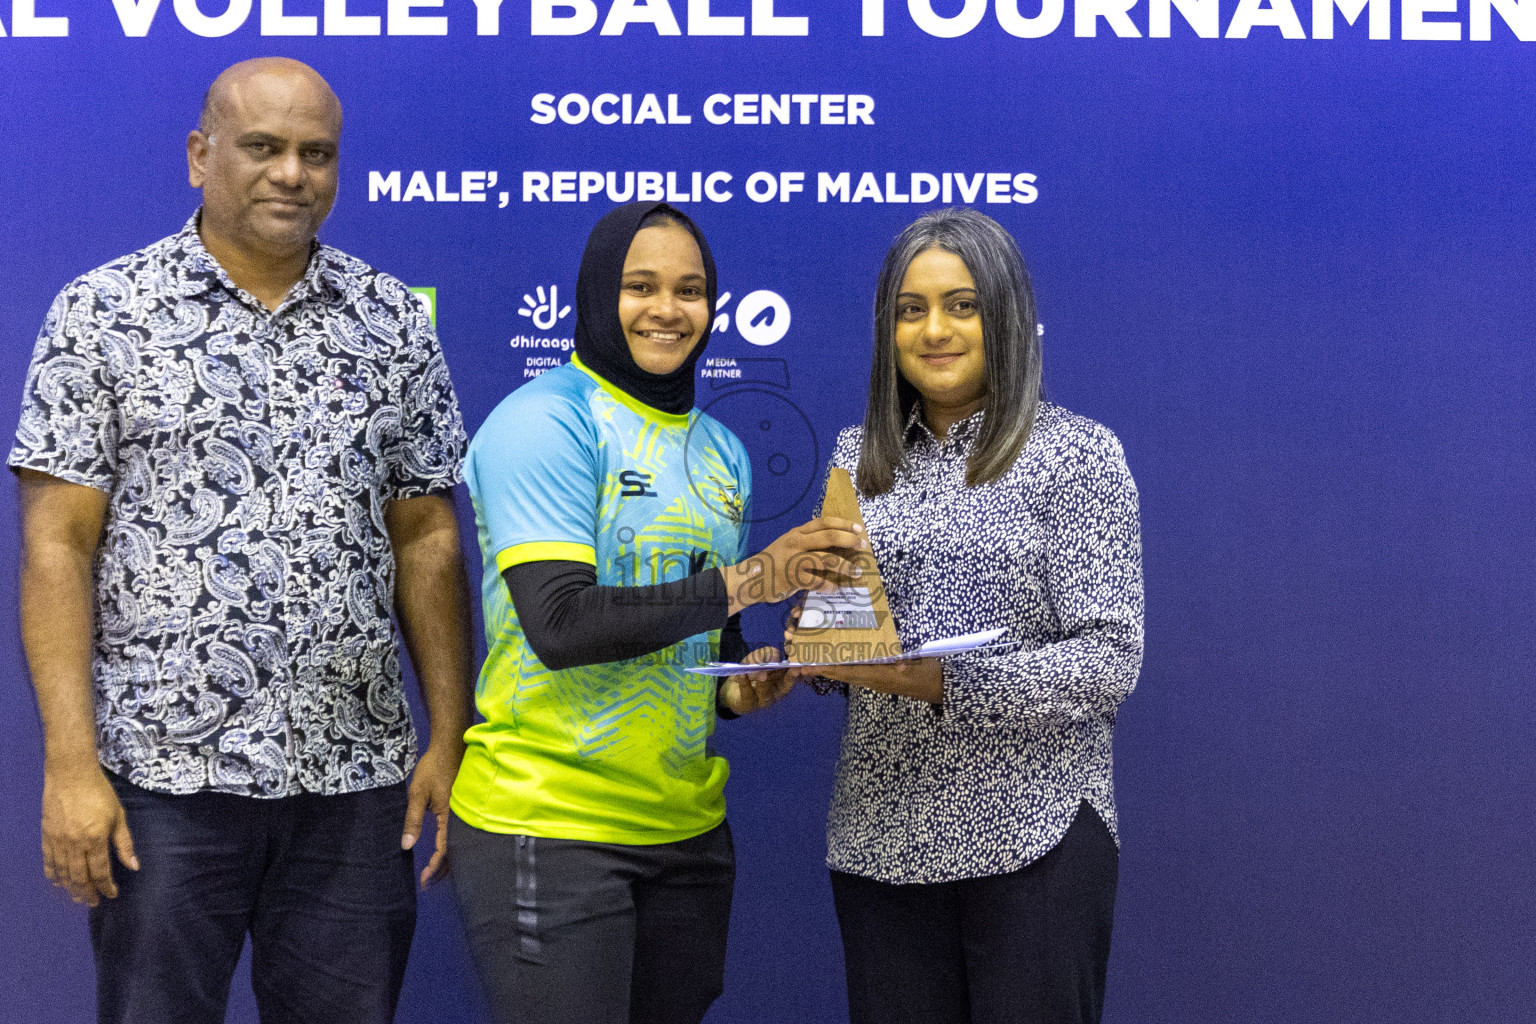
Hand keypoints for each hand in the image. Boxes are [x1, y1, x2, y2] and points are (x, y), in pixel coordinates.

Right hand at [41, 760, 137, 907]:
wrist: (71, 775)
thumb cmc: (100, 793)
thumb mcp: (118, 816)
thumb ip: (124, 843)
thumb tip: (134, 866)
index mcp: (95, 839)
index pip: (100, 872)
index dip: (106, 886)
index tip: (111, 894)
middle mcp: (75, 844)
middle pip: (80, 877)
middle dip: (88, 892)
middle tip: (94, 902)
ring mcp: (58, 841)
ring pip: (63, 872)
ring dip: (71, 888)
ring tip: (78, 897)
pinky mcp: (47, 836)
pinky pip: (48, 861)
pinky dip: (53, 874)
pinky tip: (58, 883)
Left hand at [402, 739, 464, 888]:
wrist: (451, 745)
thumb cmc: (434, 768)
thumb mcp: (418, 794)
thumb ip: (413, 820)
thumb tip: (407, 845)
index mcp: (449, 817)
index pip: (443, 849)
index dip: (433, 866)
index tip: (423, 880)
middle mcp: (459, 817)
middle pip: (454, 851)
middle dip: (442, 869)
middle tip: (429, 882)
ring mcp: (462, 811)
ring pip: (458, 842)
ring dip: (448, 859)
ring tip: (435, 871)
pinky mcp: (462, 805)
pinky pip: (458, 832)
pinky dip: (452, 845)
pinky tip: (446, 848)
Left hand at [720, 646, 795, 714]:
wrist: (732, 686)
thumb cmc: (751, 670)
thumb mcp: (759, 657)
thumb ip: (768, 654)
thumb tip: (775, 657)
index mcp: (782, 681)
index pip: (793, 677)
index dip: (797, 672)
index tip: (799, 665)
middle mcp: (776, 693)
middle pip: (784, 687)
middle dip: (788, 678)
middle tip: (789, 669)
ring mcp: (762, 701)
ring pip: (765, 692)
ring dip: (764, 682)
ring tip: (762, 672)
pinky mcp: (748, 705)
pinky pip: (747, 694)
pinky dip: (744, 683)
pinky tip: (742, 674)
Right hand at [723, 517, 868, 614]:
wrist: (750, 578)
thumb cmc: (773, 563)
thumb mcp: (787, 545)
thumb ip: (806, 542)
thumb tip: (834, 545)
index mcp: (796, 533)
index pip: (823, 522)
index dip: (843, 524)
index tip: (858, 529)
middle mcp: (796, 542)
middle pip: (829, 536)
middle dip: (849, 541)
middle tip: (861, 546)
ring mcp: (794, 560)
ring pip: (827, 559)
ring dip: (846, 566)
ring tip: (857, 572)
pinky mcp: (793, 578)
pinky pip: (818, 581)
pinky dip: (829, 586)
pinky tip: (836, 589)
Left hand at [788, 658, 944, 704]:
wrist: (937, 687)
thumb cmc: (928, 671)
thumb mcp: (919, 663)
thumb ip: (908, 662)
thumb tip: (899, 663)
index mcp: (879, 676)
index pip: (848, 672)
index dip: (828, 668)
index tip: (808, 666)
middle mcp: (871, 679)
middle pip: (839, 674)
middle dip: (819, 668)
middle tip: (797, 662)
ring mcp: (872, 679)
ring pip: (843, 674)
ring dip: (825, 668)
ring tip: (806, 661)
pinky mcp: (874, 678)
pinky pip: (852, 673)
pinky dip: (838, 668)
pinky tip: (829, 662)